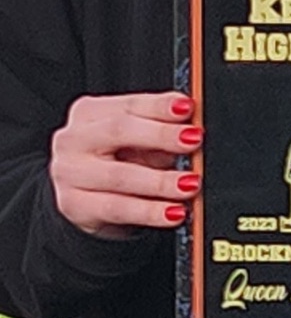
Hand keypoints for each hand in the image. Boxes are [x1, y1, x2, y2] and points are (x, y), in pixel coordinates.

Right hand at [50, 92, 202, 237]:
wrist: (83, 196)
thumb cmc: (117, 158)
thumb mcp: (138, 139)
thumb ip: (160, 131)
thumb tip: (193, 132)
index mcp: (90, 112)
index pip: (130, 104)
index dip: (161, 106)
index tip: (189, 107)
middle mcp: (74, 139)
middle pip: (120, 131)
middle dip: (161, 135)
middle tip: (194, 140)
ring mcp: (69, 173)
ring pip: (120, 176)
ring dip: (161, 181)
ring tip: (191, 184)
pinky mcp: (74, 206)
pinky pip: (118, 208)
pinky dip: (150, 211)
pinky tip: (174, 213)